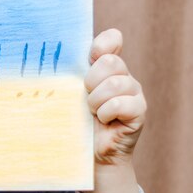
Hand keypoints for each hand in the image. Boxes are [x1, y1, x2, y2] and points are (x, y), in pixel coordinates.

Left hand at [83, 29, 145, 192]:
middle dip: (91, 82)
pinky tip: (104, 121)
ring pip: (115, 83)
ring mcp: (135, 92)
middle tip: (86, 99)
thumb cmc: (76, 120)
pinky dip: (107, 113)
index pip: (112, 39)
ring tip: (93, 112)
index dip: (102, 44)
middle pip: (110, 62)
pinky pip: (122, 103)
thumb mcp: (70, 93)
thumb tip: (52, 53)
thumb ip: (70, 73)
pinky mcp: (140, 111)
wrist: (90, 153)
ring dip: (96, 101)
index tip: (90, 57)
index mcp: (106, 67)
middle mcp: (123, 75)